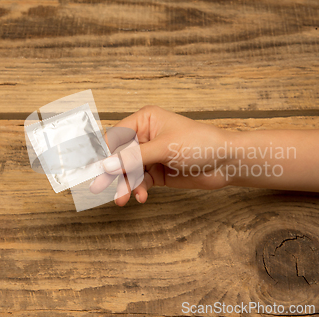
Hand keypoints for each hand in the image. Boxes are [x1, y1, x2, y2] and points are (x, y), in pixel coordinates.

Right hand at [91, 105, 235, 205]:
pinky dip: (138, 189)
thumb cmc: (200, 143)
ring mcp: (151, 155)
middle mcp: (145, 136)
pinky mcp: (158, 172)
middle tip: (99, 188)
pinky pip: (140, 181)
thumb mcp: (164, 147)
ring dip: (126, 185)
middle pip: (119, 156)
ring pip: (128, 172)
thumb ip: (134, 157)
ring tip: (123, 199)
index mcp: (145, 120)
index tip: (92, 168)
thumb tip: (107, 164)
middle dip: (112, 173)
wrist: (226, 162)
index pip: (116, 136)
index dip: (103, 153)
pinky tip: (141, 197)